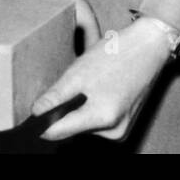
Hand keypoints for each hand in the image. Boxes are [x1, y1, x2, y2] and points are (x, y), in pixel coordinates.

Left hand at [31, 17, 172, 140]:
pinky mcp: (125, 123)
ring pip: (85, 125)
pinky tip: (96, 88)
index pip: (59, 133)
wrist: (149, 46)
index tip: (30, 115)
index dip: (41, 125)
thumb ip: (55, 97)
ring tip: (85, 83)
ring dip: (78, 109)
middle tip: (65, 86)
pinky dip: (91, 108)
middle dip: (63, 112)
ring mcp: (122, 129)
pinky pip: (98, 120)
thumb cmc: (116, 55)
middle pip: (73, 129)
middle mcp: (114, 131)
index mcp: (102, 119)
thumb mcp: (79, 72)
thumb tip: (35, 113)